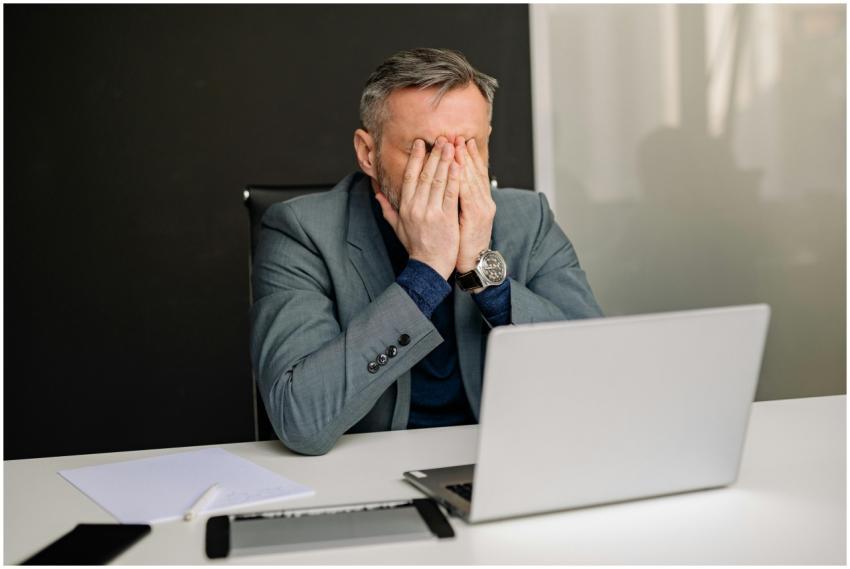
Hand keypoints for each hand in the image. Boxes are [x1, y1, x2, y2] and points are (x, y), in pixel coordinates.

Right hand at [374, 137, 460, 279]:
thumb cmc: (415, 247)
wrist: (429, 266)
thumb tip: (376, 194)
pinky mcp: (446, 218)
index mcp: (406, 207)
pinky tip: (459, 166)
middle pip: (425, 175)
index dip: (415, 158)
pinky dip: (454, 179)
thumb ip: (387, 209)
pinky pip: (451, 194)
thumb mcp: (398, 227)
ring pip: (438, 181)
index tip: (421, 144)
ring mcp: (431, 212)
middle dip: (433, 154)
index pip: (410, 177)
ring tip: (451, 145)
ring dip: (445, 161)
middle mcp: (417, 207)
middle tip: (440, 138)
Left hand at [454, 136, 495, 273]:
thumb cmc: (463, 242)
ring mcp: (482, 208)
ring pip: (472, 178)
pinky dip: (463, 179)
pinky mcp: (477, 216)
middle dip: (465, 153)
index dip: (468, 156)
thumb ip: (455, 201)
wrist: (473, 262)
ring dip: (464, 160)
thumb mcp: (461, 219)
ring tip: (456, 144)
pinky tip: (458, 167)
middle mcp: (484, 201)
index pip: (474, 174)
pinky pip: (468, 194)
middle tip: (457, 135)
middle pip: (475, 172)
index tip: (461, 141)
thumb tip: (448, 186)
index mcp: (480, 201)